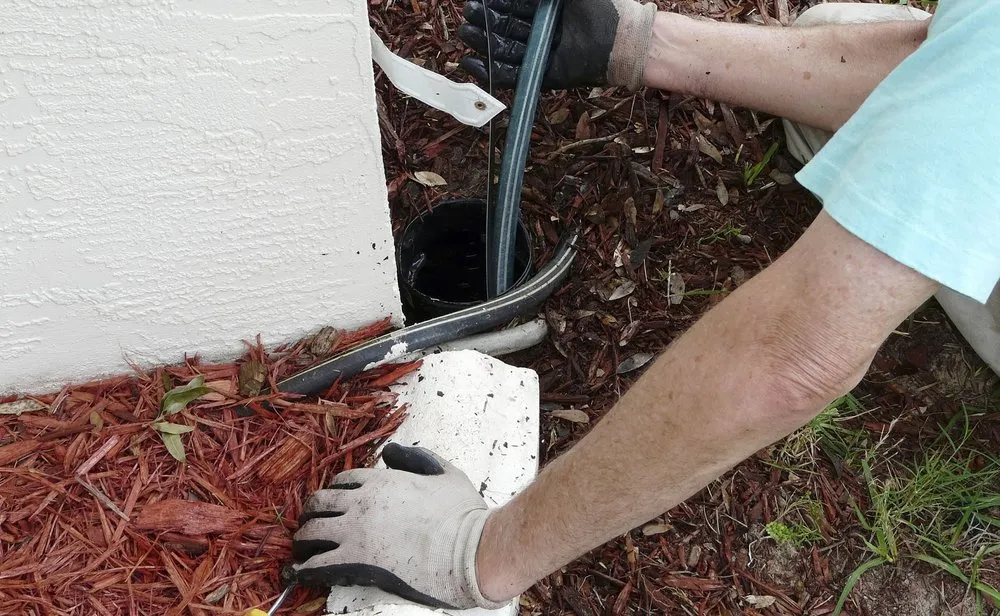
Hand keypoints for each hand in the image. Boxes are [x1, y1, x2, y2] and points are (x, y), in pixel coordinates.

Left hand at [290, 444, 503, 609]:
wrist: (466, 550)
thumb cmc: (461, 514)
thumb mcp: (444, 472)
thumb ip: (417, 457)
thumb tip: (392, 452)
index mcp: (381, 481)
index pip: (344, 481)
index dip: (335, 491)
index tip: (333, 501)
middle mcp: (361, 502)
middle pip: (321, 503)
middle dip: (312, 512)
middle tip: (309, 522)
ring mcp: (355, 532)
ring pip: (312, 531)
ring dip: (303, 539)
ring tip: (300, 548)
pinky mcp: (355, 561)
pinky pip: (318, 564)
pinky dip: (306, 568)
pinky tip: (301, 572)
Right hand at [458, 0, 656, 89]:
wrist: (620, 39)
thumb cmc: (600, 7)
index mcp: (546, 10)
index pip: (513, 6)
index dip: (495, 3)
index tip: (478, 0)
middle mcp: (541, 32)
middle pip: (505, 27)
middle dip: (485, 21)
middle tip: (467, 15)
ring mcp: (541, 54)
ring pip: (504, 49)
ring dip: (483, 42)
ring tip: (466, 32)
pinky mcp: (543, 75)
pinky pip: (512, 75)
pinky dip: (492, 71)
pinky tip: (472, 62)